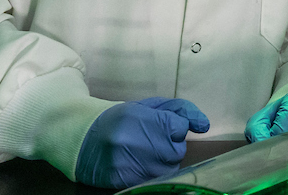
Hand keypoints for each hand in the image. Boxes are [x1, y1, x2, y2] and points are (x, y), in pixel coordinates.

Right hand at [75, 97, 209, 188]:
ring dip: (163, 161)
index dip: (174, 128)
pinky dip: (150, 174)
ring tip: (146, 152)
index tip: (163, 127)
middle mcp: (133, 141)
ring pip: (168, 169)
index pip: (179, 128)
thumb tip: (204, 126)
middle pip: (176, 151)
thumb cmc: (121, 119)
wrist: (82, 138)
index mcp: (140, 118)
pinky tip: (138, 164)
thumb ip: (181, 110)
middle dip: (171, 146)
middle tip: (153, 140)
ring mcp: (126, 164)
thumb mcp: (149, 105)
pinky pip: (152, 181)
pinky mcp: (121, 181)